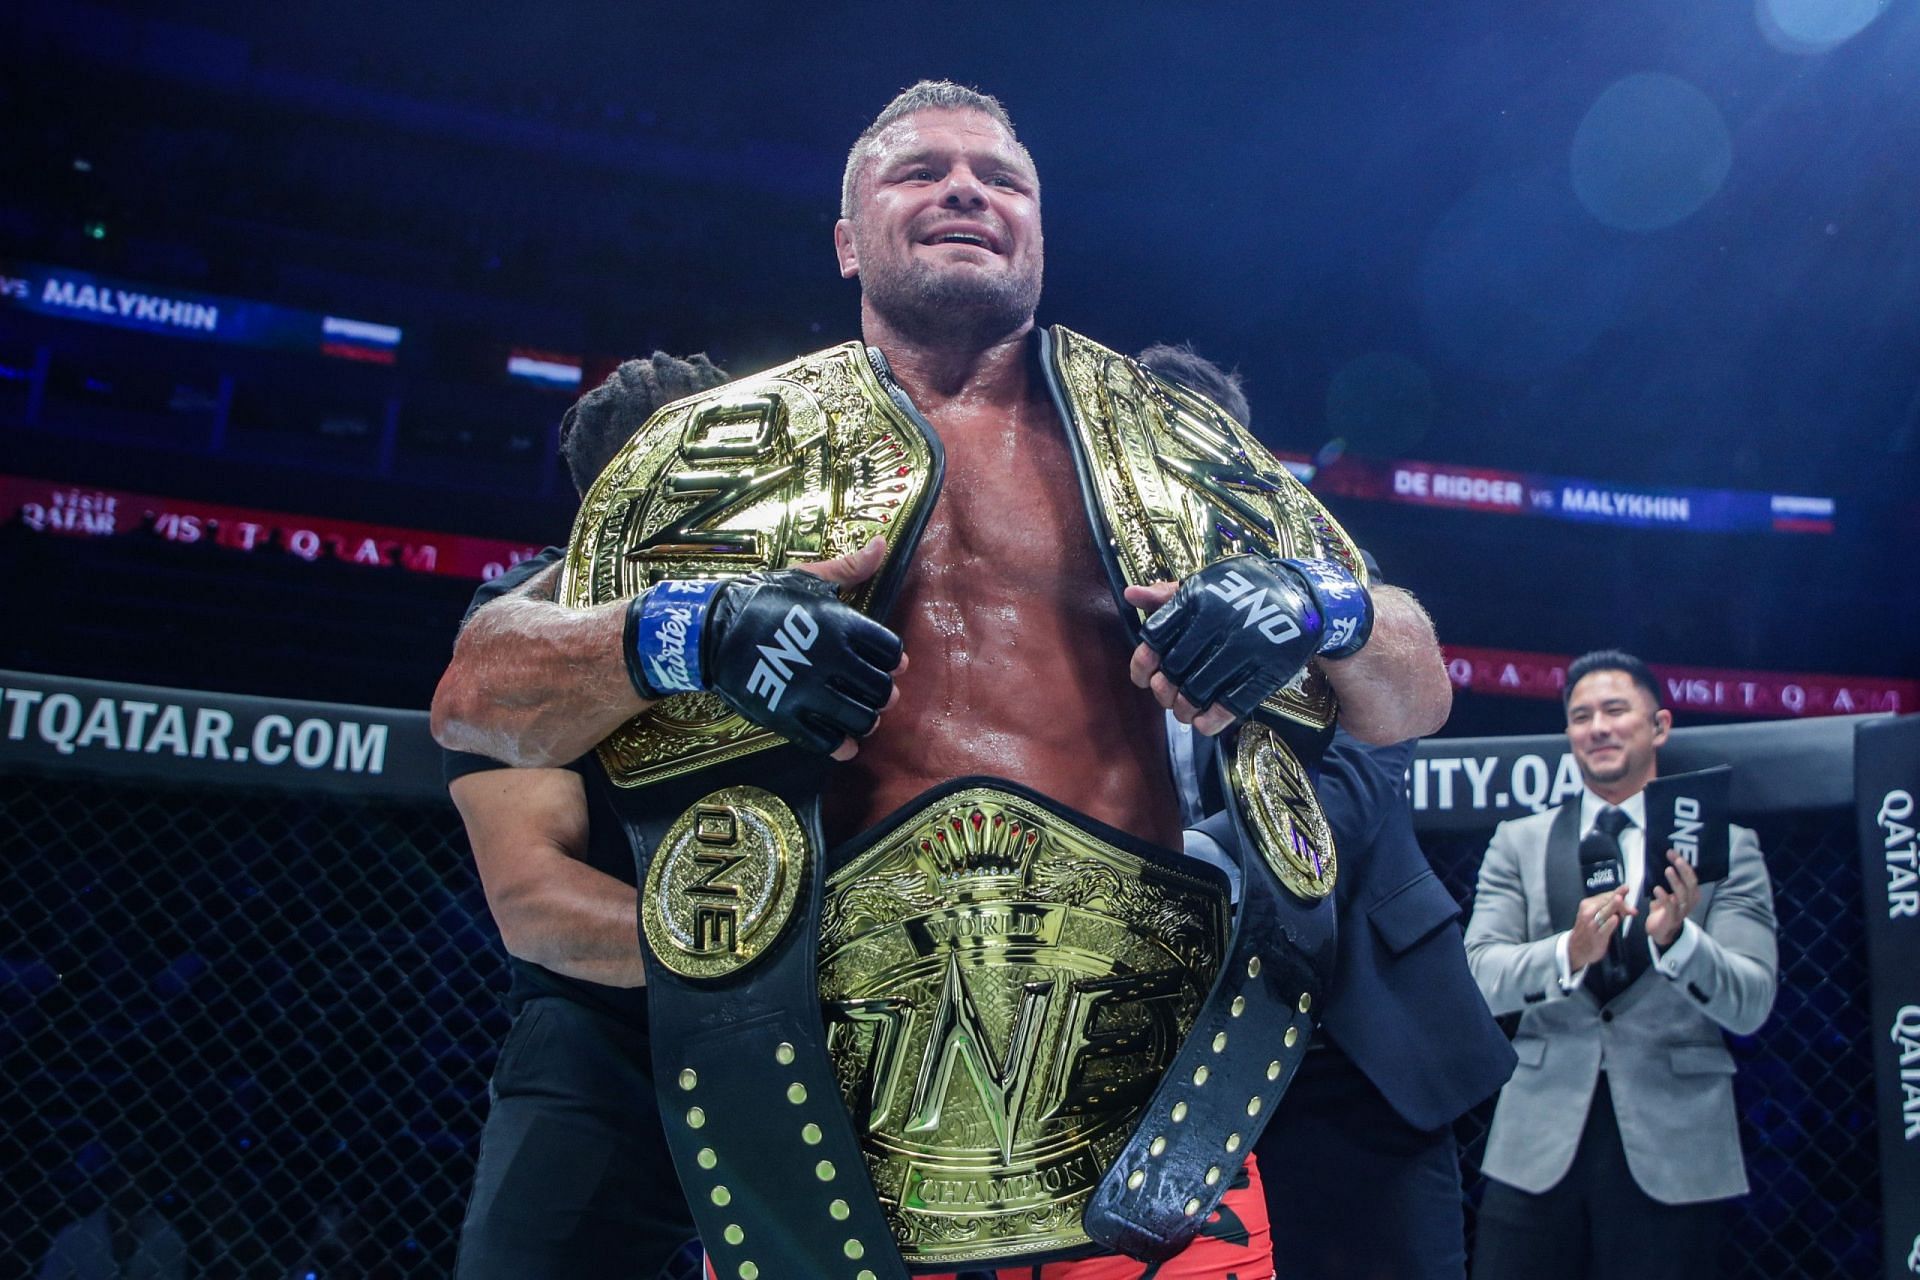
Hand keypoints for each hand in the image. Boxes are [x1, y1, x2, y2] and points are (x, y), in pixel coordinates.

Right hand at [628, 537, 905, 759]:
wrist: (711, 628)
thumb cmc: (763, 599)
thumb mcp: (807, 578)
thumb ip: (849, 568)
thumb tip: (883, 544)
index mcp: (841, 624)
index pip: (889, 651)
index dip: (893, 659)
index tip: (889, 662)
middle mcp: (830, 659)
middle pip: (880, 690)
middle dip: (883, 693)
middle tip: (876, 693)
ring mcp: (807, 691)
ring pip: (859, 719)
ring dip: (867, 721)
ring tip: (862, 717)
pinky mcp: (785, 715)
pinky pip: (826, 741)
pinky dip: (841, 746)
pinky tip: (844, 742)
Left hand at [1124, 555, 1342, 734]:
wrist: (1302, 597)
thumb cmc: (1242, 593)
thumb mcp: (1205, 585)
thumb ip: (1166, 594)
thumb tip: (1130, 594)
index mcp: (1197, 599)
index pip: (1155, 637)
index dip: (1143, 663)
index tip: (1144, 677)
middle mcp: (1218, 622)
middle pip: (1175, 669)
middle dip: (1164, 690)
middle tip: (1166, 695)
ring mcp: (1244, 647)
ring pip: (1200, 690)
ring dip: (1184, 709)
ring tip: (1184, 711)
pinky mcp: (1267, 670)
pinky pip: (1234, 702)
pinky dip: (1213, 720)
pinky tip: (1203, 724)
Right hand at [1568, 887, 1633, 970]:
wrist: (1577, 948)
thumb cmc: (1589, 929)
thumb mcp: (1596, 915)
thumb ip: (1611, 908)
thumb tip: (1628, 904)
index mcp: (1588, 904)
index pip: (1605, 894)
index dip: (1618, 892)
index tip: (1626, 889)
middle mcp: (1588, 912)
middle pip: (1606, 902)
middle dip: (1619, 898)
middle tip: (1626, 893)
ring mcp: (1592, 924)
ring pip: (1604, 913)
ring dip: (1613, 906)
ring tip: (1619, 899)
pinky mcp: (1597, 937)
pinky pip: (1604, 928)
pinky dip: (1609, 923)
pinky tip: (1614, 919)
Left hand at [1645, 850, 1699, 949]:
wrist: (1661, 931)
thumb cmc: (1664, 909)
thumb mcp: (1668, 893)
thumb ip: (1668, 881)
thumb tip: (1662, 860)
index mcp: (1691, 894)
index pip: (1691, 876)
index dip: (1684, 865)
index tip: (1672, 853)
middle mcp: (1690, 902)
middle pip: (1691, 884)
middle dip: (1683, 870)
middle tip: (1675, 859)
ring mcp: (1682, 911)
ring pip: (1682, 895)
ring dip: (1676, 882)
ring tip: (1667, 870)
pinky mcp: (1672, 919)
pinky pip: (1671, 908)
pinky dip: (1665, 898)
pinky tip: (1657, 889)